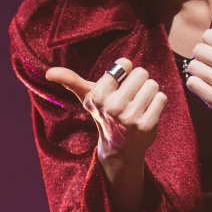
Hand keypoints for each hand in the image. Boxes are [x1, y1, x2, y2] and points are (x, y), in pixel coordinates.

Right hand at [46, 58, 168, 164]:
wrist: (120, 147)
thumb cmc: (105, 114)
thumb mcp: (88, 97)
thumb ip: (71, 81)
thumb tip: (49, 73)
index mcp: (98, 96)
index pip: (124, 64)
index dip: (125, 72)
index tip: (119, 84)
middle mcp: (113, 107)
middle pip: (142, 73)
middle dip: (139, 82)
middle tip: (130, 97)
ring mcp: (130, 117)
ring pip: (153, 85)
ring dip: (149, 93)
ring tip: (138, 105)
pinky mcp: (147, 125)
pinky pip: (161, 98)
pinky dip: (158, 103)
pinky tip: (147, 113)